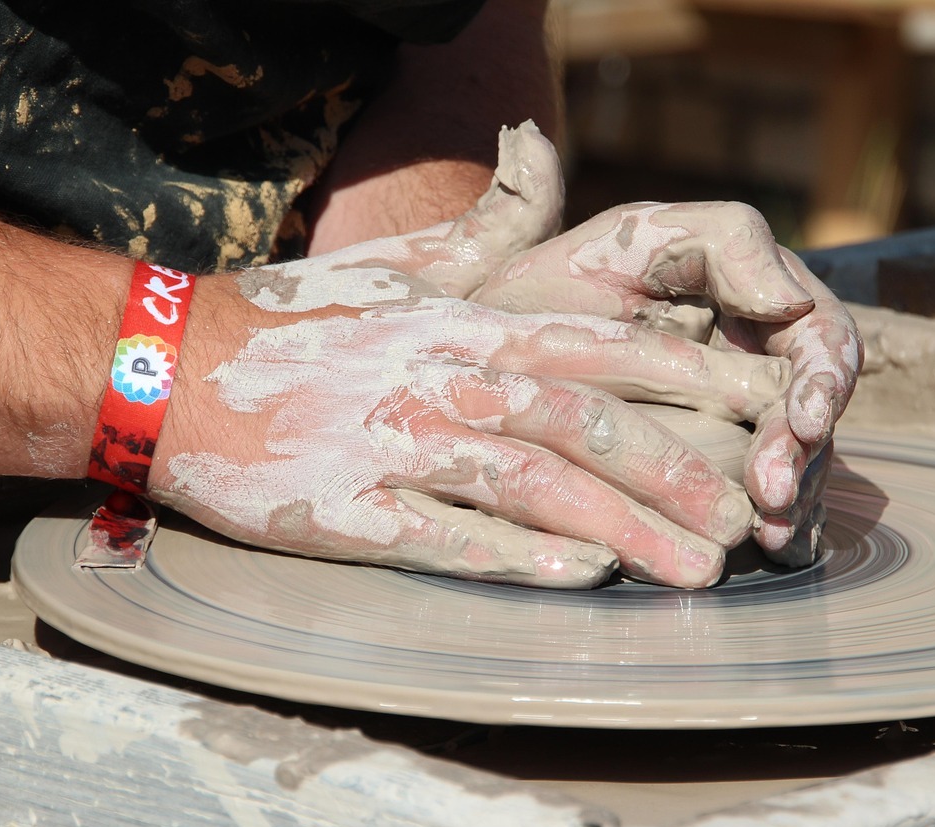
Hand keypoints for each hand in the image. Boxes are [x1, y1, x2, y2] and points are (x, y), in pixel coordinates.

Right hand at [151, 156, 790, 588]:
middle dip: (679, 470)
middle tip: (750, 517)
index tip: (764, 403)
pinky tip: (583, 579)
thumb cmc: (296, 320)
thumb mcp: (398, 261)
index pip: (606, 344)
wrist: (170, 365)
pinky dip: (519, 558)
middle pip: (586, 423)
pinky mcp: (349, 507)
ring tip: (694, 569)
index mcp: (467, 321)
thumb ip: (486, 218)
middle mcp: (445, 375)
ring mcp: (397, 441)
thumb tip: (537, 139)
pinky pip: (448, 538)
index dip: (694, 374)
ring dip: (623, 529)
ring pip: (533, 486)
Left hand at [469, 132, 861, 565]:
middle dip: (806, 452)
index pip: (820, 337)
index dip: (824, 377)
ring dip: (794, 500)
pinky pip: (755, 506)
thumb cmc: (551, 289)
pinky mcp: (706, 479)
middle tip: (775, 492)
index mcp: (754, 303)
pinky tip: (769, 554)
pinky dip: (773, 529)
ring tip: (768, 536)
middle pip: (813, 412)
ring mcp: (734, 427)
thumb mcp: (628, 242)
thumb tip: (793, 300)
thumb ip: (722, 243)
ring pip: (796, 464)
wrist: (475, 360)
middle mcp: (756, 367)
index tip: (800, 417)